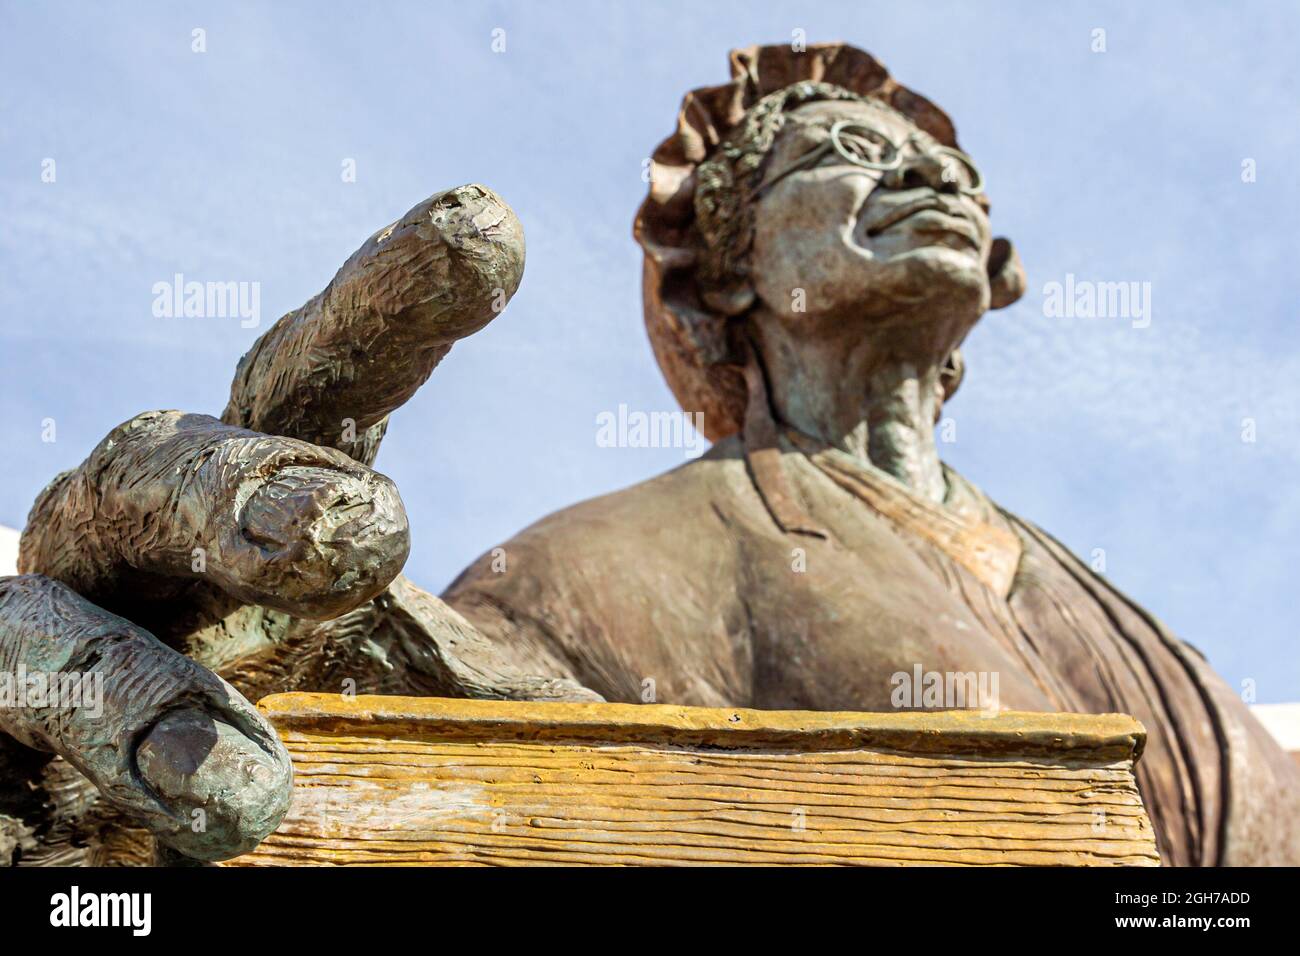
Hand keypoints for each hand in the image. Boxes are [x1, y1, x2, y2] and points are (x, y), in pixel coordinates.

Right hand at [0, 185, 587, 865]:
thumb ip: (622, 603)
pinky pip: (9, 766)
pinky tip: (156, 848)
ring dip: (131, 695)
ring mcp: (75, 666)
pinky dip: (69, 783)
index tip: (490, 233)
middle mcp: (163, 568)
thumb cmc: (403, 750)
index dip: (388, 301)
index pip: (323, 381)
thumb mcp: (537, 673)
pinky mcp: (17, 785)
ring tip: (242, 794)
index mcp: (278, 509)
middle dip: (241, 491)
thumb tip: (796, 462)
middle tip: (357, 531)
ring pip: (52, 629)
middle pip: (166, 477)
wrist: (277, 863)